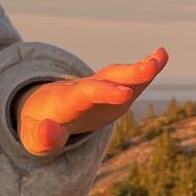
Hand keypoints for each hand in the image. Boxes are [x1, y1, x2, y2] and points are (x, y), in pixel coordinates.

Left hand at [16, 46, 167, 154]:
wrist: (43, 109)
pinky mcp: (112, 91)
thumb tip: (50, 132)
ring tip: (161, 56)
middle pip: (107, 77)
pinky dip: (144, 71)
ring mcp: (100, 87)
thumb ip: (41, 137)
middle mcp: (85, 87)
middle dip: (129, 73)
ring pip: (119, 75)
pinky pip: (128, 81)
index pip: (86, 94)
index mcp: (66, 100)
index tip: (125, 94)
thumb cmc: (38, 126)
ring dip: (140, 68)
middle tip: (151, 66)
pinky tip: (160, 58)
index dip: (105, 93)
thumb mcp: (34, 139)